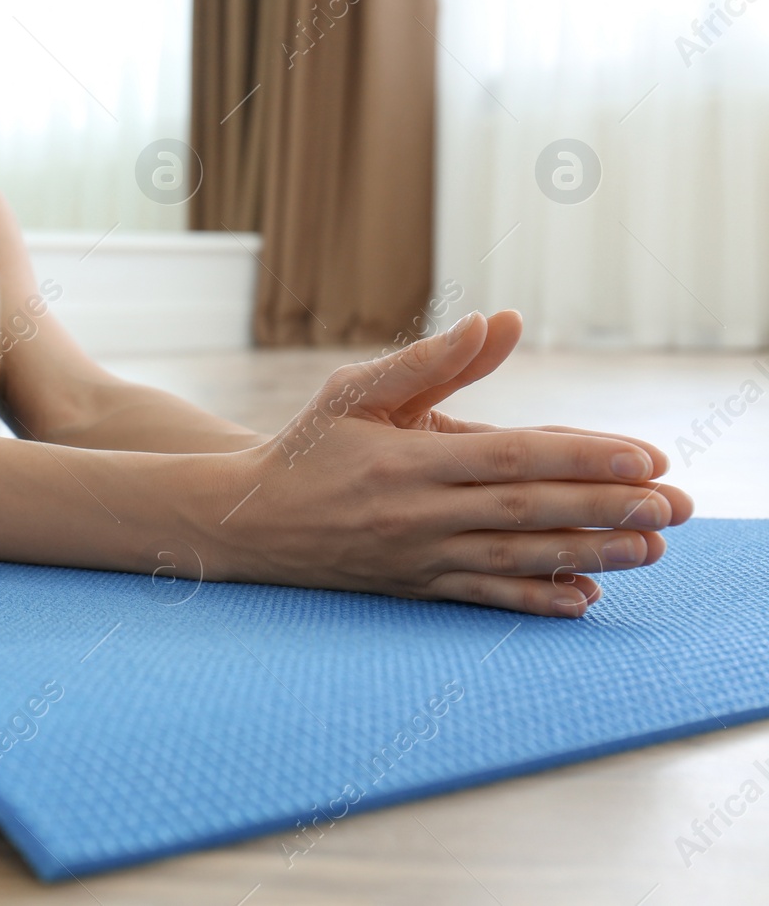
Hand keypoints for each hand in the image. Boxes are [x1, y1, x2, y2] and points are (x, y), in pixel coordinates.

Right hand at [208, 311, 692, 616]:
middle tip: (675, 506)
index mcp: (407, 458)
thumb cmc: (307, 446)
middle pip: (528, 511)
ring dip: (590, 555)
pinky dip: (536, 601)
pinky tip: (584, 598)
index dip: (582, 456)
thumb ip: (431, 360)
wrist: (248, 522)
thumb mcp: (357, 391)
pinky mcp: (414, 587)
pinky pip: (484, 599)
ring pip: (517, 559)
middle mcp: (417, 513)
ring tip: (652, 549)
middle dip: (607, 509)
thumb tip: (500, 322)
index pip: (511, 456)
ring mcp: (417, 556)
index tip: (644, 457)